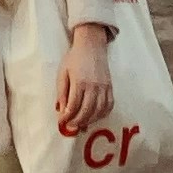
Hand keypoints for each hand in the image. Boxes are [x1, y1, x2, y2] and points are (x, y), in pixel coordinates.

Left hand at [55, 25, 114, 140]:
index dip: (67, 116)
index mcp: (80, 82)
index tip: (62, 121)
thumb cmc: (74, 58)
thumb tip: (62, 110)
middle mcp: (94, 86)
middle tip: (71, 126)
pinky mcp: (110, 87)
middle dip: (77, 121)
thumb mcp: (63, 73)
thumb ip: (62, 92)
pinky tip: (95, 117)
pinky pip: (109, 106)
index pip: (73, 105)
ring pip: (99, 111)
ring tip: (81, 123)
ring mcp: (104, 87)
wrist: (92, 46)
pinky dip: (102, 115)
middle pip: (87, 111)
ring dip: (90, 121)